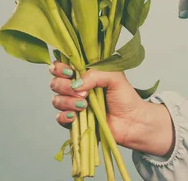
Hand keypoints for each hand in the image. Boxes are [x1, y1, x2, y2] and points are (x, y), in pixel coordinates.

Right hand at [49, 60, 173, 153]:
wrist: (132, 122)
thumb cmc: (125, 96)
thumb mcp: (114, 76)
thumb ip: (94, 74)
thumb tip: (76, 84)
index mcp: (83, 73)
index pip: (61, 66)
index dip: (59, 68)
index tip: (70, 72)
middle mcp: (75, 87)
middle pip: (55, 83)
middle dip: (64, 86)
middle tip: (82, 92)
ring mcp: (73, 105)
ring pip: (56, 100)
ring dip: (68, 102)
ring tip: (84, 105)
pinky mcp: (74, 122)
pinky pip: (59, 118)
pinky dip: (64, 116)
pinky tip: (75, 116)